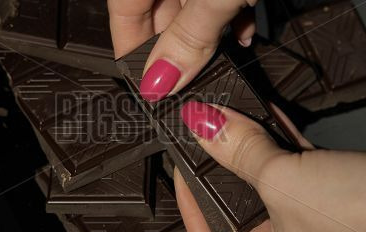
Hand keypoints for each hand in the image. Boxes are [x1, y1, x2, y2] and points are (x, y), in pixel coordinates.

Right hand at [108, 0, 256, 101]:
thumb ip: (191, 36)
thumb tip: (159, 83)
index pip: (123, 12)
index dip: (129, 53)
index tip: (145, 89)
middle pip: (157, 16)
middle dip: (174, 53)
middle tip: (187, 86)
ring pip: (191, 11)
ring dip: (208, 40)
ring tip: (220, 66)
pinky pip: (216, 1)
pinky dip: (229, 19)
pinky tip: (242, 36)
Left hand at [175, 101, 365, 231]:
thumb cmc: (362, 220)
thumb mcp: (286, 182)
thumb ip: (241, 152)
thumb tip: (204, 123)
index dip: (185, 197)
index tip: (180, 161)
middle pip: (233, 200)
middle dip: (219, 161)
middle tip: (201, 129)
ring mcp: (306, 221)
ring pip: (264, 180)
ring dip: (250, 144)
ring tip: (229, 114)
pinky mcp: (330, 198)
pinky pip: (295, 168)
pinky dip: (282, 142)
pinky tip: (267, 116)